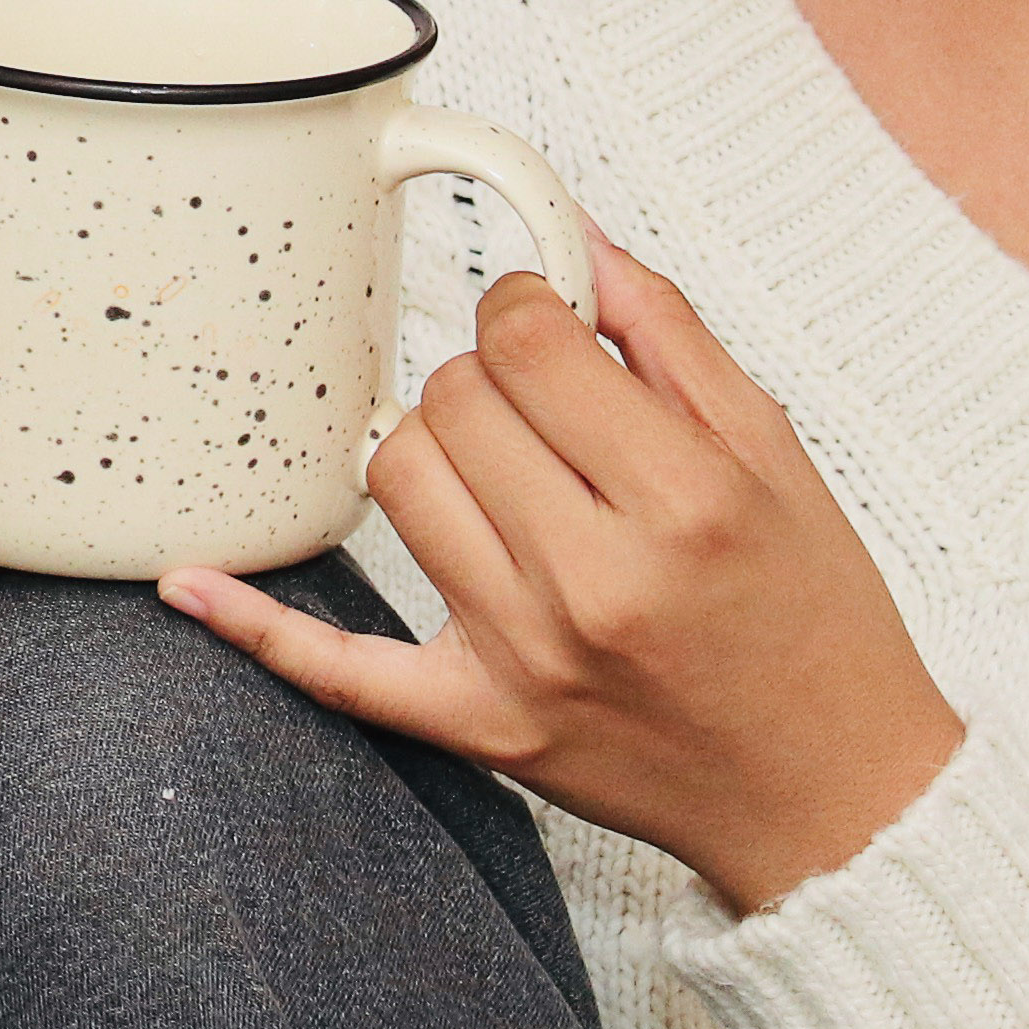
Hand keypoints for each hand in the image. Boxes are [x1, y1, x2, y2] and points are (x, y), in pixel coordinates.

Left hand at [161, 240, 961, 913]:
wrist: (838, 793)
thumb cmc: (816, 620)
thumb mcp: (777, 455)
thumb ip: (671, 334)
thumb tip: (579, 236)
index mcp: (683, 498)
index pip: (531, 339)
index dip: (528, 306)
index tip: (547, 322)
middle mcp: (595, 577)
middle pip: (454, 400)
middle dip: (491, 377)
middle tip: (543, 411)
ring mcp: (525, 657)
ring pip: (397, 481)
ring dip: (434, 451)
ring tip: (497, 473)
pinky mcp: (482, 725)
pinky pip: (337, 670)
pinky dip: (257, 629)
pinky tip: (191, 584)